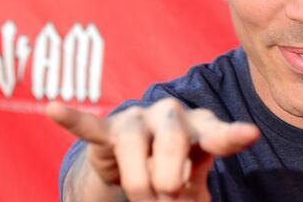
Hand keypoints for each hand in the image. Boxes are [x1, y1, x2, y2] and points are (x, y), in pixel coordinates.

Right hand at [46, 98, 259, 200]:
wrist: (142, 165)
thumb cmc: (177, 174)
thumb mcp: (192, 189)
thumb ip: (192, 193)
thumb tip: (179, 192)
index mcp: (202, 129)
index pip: (219, 133)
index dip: (233, 136)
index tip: (249, 135)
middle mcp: (172, 115)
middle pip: (174, 141)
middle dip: (170, 180)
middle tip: (169, 198)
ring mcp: (139, 119)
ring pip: (136, 148)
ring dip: (140, 183)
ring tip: (143, 198)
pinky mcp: (108, 130)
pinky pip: (89, 125)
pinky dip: (72, 119)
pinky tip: (54, 108)